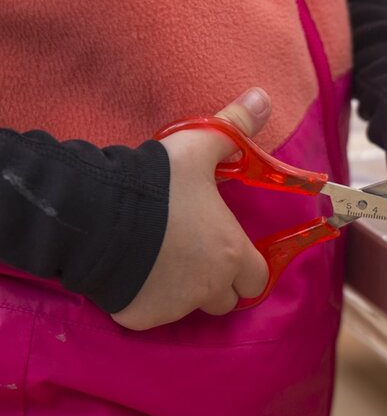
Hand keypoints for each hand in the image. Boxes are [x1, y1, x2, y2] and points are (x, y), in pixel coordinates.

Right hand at [112, 88, 271, 330]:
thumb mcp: (197, 147)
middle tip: (193, 256)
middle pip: (225, 300)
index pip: (257, 279)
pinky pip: (151, 313)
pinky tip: (131, 272)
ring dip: (182, 291)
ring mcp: (174, 306)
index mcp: (231, 253)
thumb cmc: (157, 183)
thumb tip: (263, 97)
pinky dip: (145, 299)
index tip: (230, 252)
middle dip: (217, 284)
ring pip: (188, 307)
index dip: (247, 267)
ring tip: (158, 260)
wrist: (94, 214)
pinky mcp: (140, 317)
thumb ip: (234, 128)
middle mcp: (209, 288)